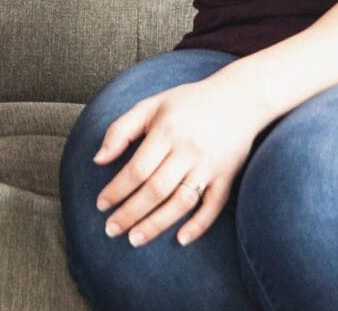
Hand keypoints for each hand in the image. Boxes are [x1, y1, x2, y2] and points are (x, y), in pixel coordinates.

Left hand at [92, 75, 265, 247]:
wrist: (239, 98)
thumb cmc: (188, 102)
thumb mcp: (150, 105)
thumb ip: (121, 130)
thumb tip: (98, 160)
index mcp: (166, 131)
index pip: (137, 169)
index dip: (117, 190)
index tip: (101, 205)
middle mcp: (188, 151)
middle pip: (156, 190)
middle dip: (130, 213)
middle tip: (112, 230)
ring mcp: (209, 166)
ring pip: (181, 202)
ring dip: (157, 224)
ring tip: (135, 239)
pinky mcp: (227, 177)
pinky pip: (214, 206)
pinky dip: (199, 225)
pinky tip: (181, 239)